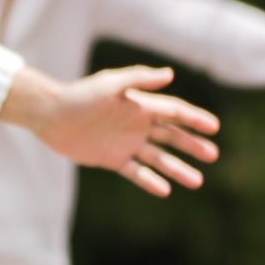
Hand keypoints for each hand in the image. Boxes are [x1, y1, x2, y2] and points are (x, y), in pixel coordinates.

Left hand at [0, 62, 220, 196]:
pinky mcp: (112, 159)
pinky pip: (136, 172)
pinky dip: (150, 181)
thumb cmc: (80, 95)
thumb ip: (139, 79)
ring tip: (198, 181)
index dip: (194, 119)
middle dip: (193, 145)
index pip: (174, 112)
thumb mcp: (109, 84)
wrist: (50, 115)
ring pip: (159, 158)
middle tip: (213, 155)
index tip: (214, 128)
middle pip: (172, 136)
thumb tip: (170, 74)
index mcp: (140, 105)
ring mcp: (126, 143)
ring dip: (178, 168)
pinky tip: (166, 190)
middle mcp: (137, 125)